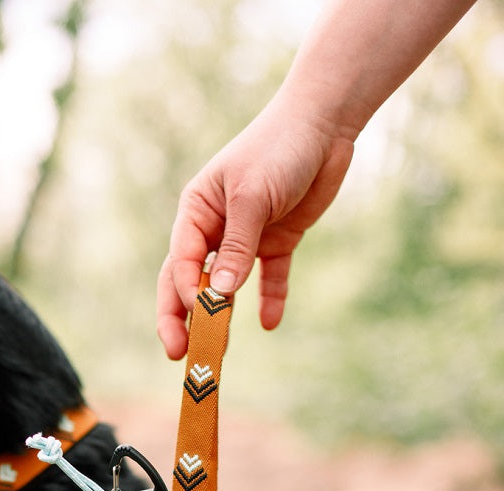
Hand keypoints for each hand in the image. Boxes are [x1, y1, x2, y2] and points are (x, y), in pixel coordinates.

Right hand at [156, 97, 354, 358]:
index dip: (185, 292)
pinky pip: (270, 279)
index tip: (197, 314)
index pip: (182, 262)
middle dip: (183, 318)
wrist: (325, 123)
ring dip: (220, 318)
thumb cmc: (279, 148)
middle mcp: (214, 229)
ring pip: (226, 287)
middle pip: (191, 282)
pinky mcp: (277, 242)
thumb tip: (220, 294)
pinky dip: (269, 300)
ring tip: (217, 351)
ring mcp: (245, 238)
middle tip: (179, 353)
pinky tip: (270, 324)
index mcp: (196, 213)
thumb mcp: (254, 196)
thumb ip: (237, 246)